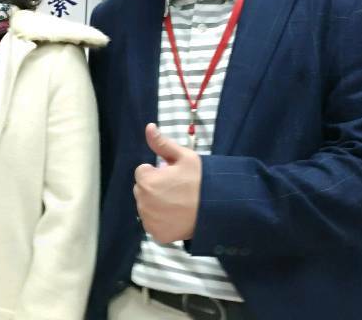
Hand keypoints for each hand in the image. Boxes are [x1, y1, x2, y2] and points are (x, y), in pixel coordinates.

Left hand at [133, 123, 201, 243]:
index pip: (143, 171)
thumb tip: (148, 127)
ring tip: (178, 203)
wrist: (219, 209)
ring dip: (156, 204)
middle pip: (142, 190)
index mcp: (146, 181)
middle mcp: (143, 202)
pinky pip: (153, 224)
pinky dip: (161, 221)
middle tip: (177, 190)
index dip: (158, 172)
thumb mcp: (184, 157)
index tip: (173, 175)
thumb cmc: (202, 180)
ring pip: (147, 207)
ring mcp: (149, 220)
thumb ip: (162, 143)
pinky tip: (177, 216)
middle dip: (154, 187)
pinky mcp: (157, 234)